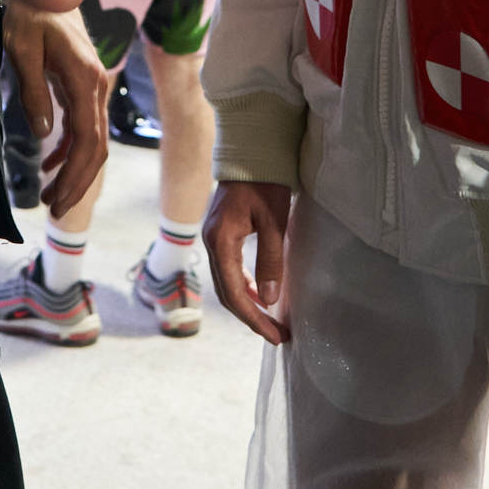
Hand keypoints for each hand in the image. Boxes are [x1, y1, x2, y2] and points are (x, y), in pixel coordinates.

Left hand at [2, 1, 109, 217]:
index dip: (75, 174)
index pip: (87, 140)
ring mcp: (92, 88)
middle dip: (77, 183)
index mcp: (85, 80)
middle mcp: (96, 87)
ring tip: (50, 196)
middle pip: (95, 147)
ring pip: (92, 140)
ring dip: (74, 170)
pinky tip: (50, 163)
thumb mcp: (23, 51)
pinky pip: (83, 126)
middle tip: (54, 209)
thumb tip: (42, 133)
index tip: (57, 200)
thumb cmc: (30, 15)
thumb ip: (34, 91)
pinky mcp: (83, 87)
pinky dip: (69, 149)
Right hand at [203, 180, 292, 345]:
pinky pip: (228, 270)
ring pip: (226, 283)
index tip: (274, 336)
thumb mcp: (274, 221)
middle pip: (227, 293)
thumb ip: (271, 260)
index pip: (235, 293)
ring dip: (247, 304)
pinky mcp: (220, 234)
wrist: (250, 152)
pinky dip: (244, 286)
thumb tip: (270, 300)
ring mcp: (213, 239)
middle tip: (277, 335)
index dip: (254, 319)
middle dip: (251, 318)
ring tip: (271, 320)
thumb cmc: (264, 183)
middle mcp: (211, 243)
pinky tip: (260, 294)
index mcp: (221, 241)